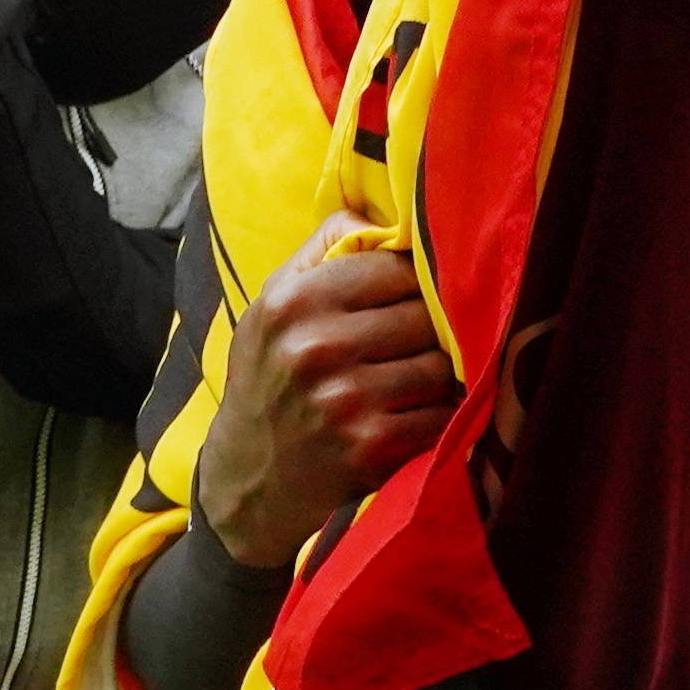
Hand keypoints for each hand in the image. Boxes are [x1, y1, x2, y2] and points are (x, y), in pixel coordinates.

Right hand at [189, 226, 460, 570]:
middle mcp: (318, 348)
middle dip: (432, 327)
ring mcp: (347, 402)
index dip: (415, 281)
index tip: (415, 296)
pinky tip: (420, 413)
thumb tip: (385, 212)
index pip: (397, 267)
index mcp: (295, 302)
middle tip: (423, 340)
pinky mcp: (373, 449)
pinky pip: (441, 415)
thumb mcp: (271, 304)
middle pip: (424, 315)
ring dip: (441, 372)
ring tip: (419, 376)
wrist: (248, 477)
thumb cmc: (268, 377)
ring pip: (440, 365)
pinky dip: (442, 414)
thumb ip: (323, 247)